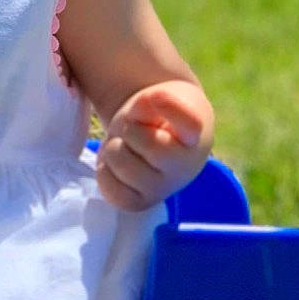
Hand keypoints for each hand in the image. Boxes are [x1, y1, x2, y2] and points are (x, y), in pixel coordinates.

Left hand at [96, 79, 212, 212]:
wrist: (158, 146)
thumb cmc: (159, 119)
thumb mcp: (157, 100)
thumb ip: (151, 100)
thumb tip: (142, 105)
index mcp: (193, 136)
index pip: (190, 123)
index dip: (170, 107)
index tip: (157, 96)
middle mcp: (183, 167)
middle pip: (145, 142)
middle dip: (130, 129)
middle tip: (135, 130)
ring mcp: (161, 189)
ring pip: (120, 161)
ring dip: (114, 147)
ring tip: (127, 147)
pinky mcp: (139, 204)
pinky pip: (109, 187)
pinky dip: (104, 171)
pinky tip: (118, 166)